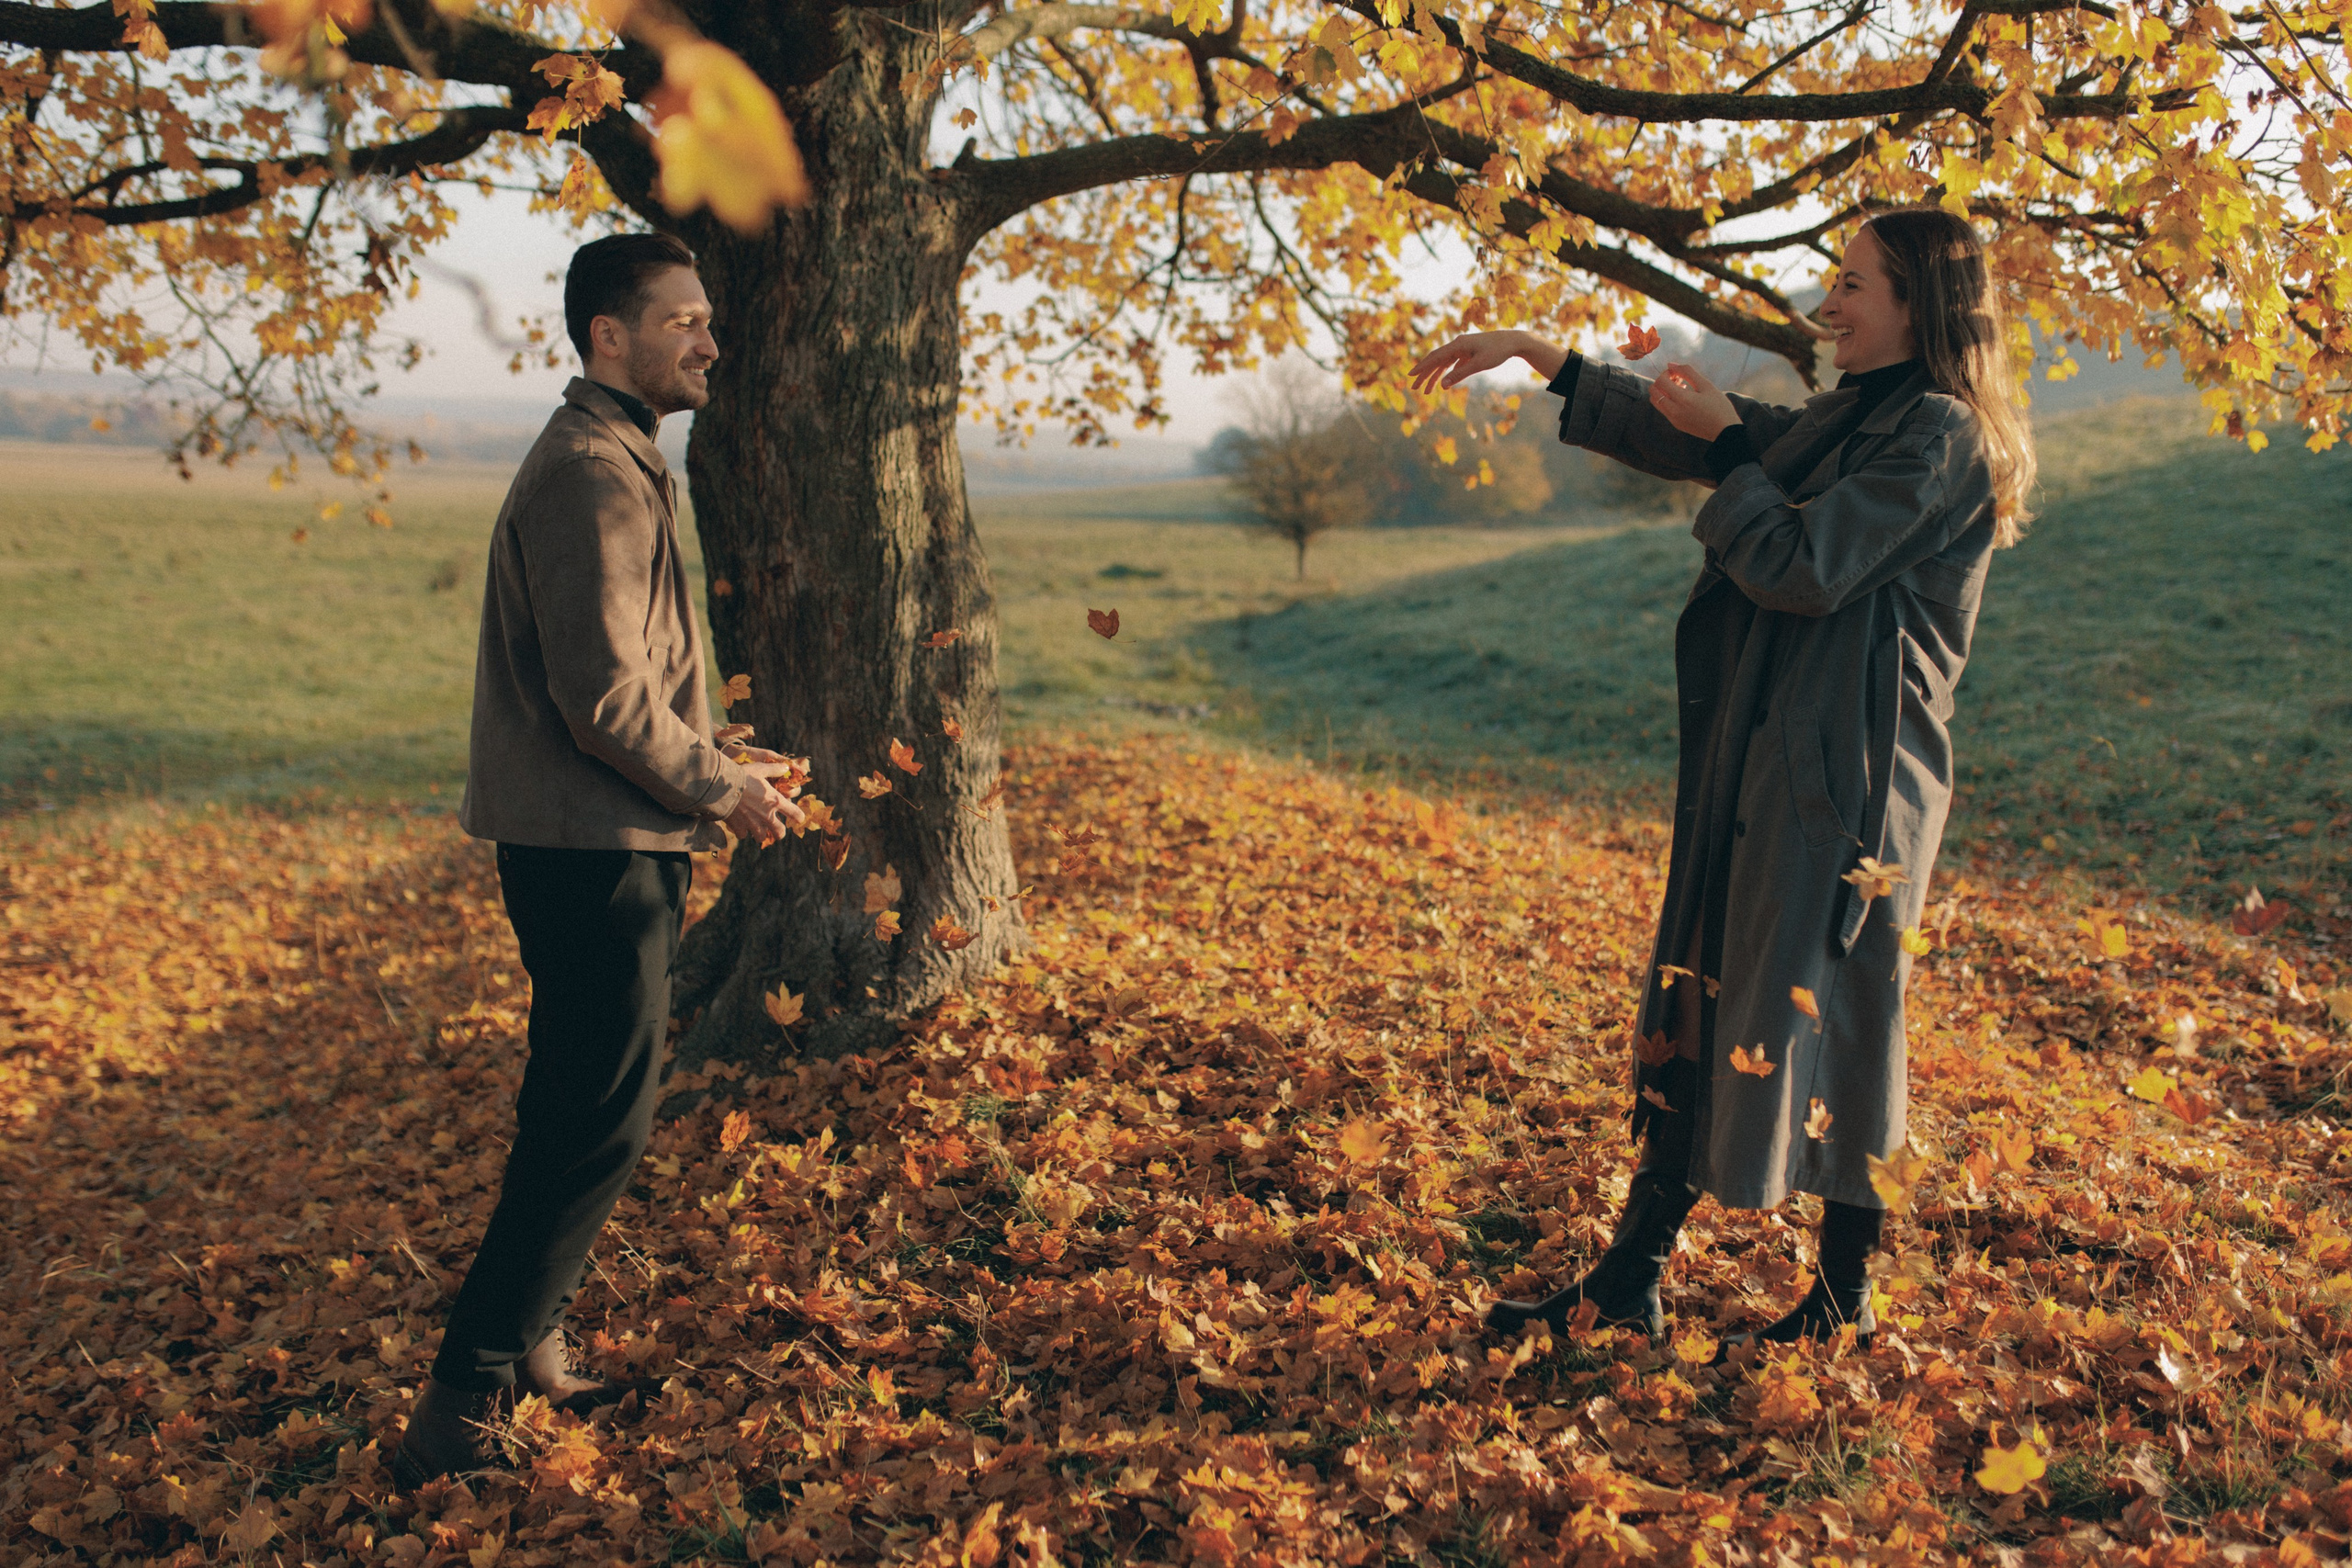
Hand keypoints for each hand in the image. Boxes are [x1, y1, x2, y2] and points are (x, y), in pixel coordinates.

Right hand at [723, 746, 810, 830]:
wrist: (720, 787)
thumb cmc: (742, 776)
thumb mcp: (760, 768)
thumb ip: (775, 769)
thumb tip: (786, 768)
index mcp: (775, 801)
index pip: (795, 814)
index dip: (799, 817)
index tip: (798, 817)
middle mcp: (766, 816)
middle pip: (780, 833)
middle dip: (779, 832)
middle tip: (775, 827)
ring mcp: (752, 824)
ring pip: (761, 837)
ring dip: (760, 833)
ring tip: (756, 826)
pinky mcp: (739, 828)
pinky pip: (743, 835)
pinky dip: (742, 831)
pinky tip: (740, 824)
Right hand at [1408, 330, 1566, 394]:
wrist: (1514, 341)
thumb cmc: (1498, 351)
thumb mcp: (1479, 365)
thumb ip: (1459, 375)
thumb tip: (1442, 386)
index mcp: (1458, 345)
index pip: (1435, 357)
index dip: (1421, 367)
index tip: (1410, 376)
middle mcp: (1458, 344)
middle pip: (1436, 360)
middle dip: (1424, 375)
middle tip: (1414, 388)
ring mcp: (1464, 348)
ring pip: (1444, 363)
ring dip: (1435, 376)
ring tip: (1426, 391)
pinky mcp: (1470, 352)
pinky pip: (1454, 364)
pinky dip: (1447, 373)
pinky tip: (1444, 383)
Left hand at [1647, 361, 1737, 440]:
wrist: (1724, 431)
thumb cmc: (1719, 406)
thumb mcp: (1706, 385)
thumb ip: (1687, 372)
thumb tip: (1670, 364)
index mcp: (1682, 399)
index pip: (1661, 381)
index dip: (1667, 373)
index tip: (1678, 373)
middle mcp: (1673, 410)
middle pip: (1653, 391)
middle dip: (1662, 381)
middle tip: (1677, 379)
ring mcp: (1673, 419)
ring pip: (1656, 401)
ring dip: (1663, 391)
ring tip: (1680, 388)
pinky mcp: (1675, 424)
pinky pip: (1663, 409)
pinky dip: (1667, 400)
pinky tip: (1684, 397)